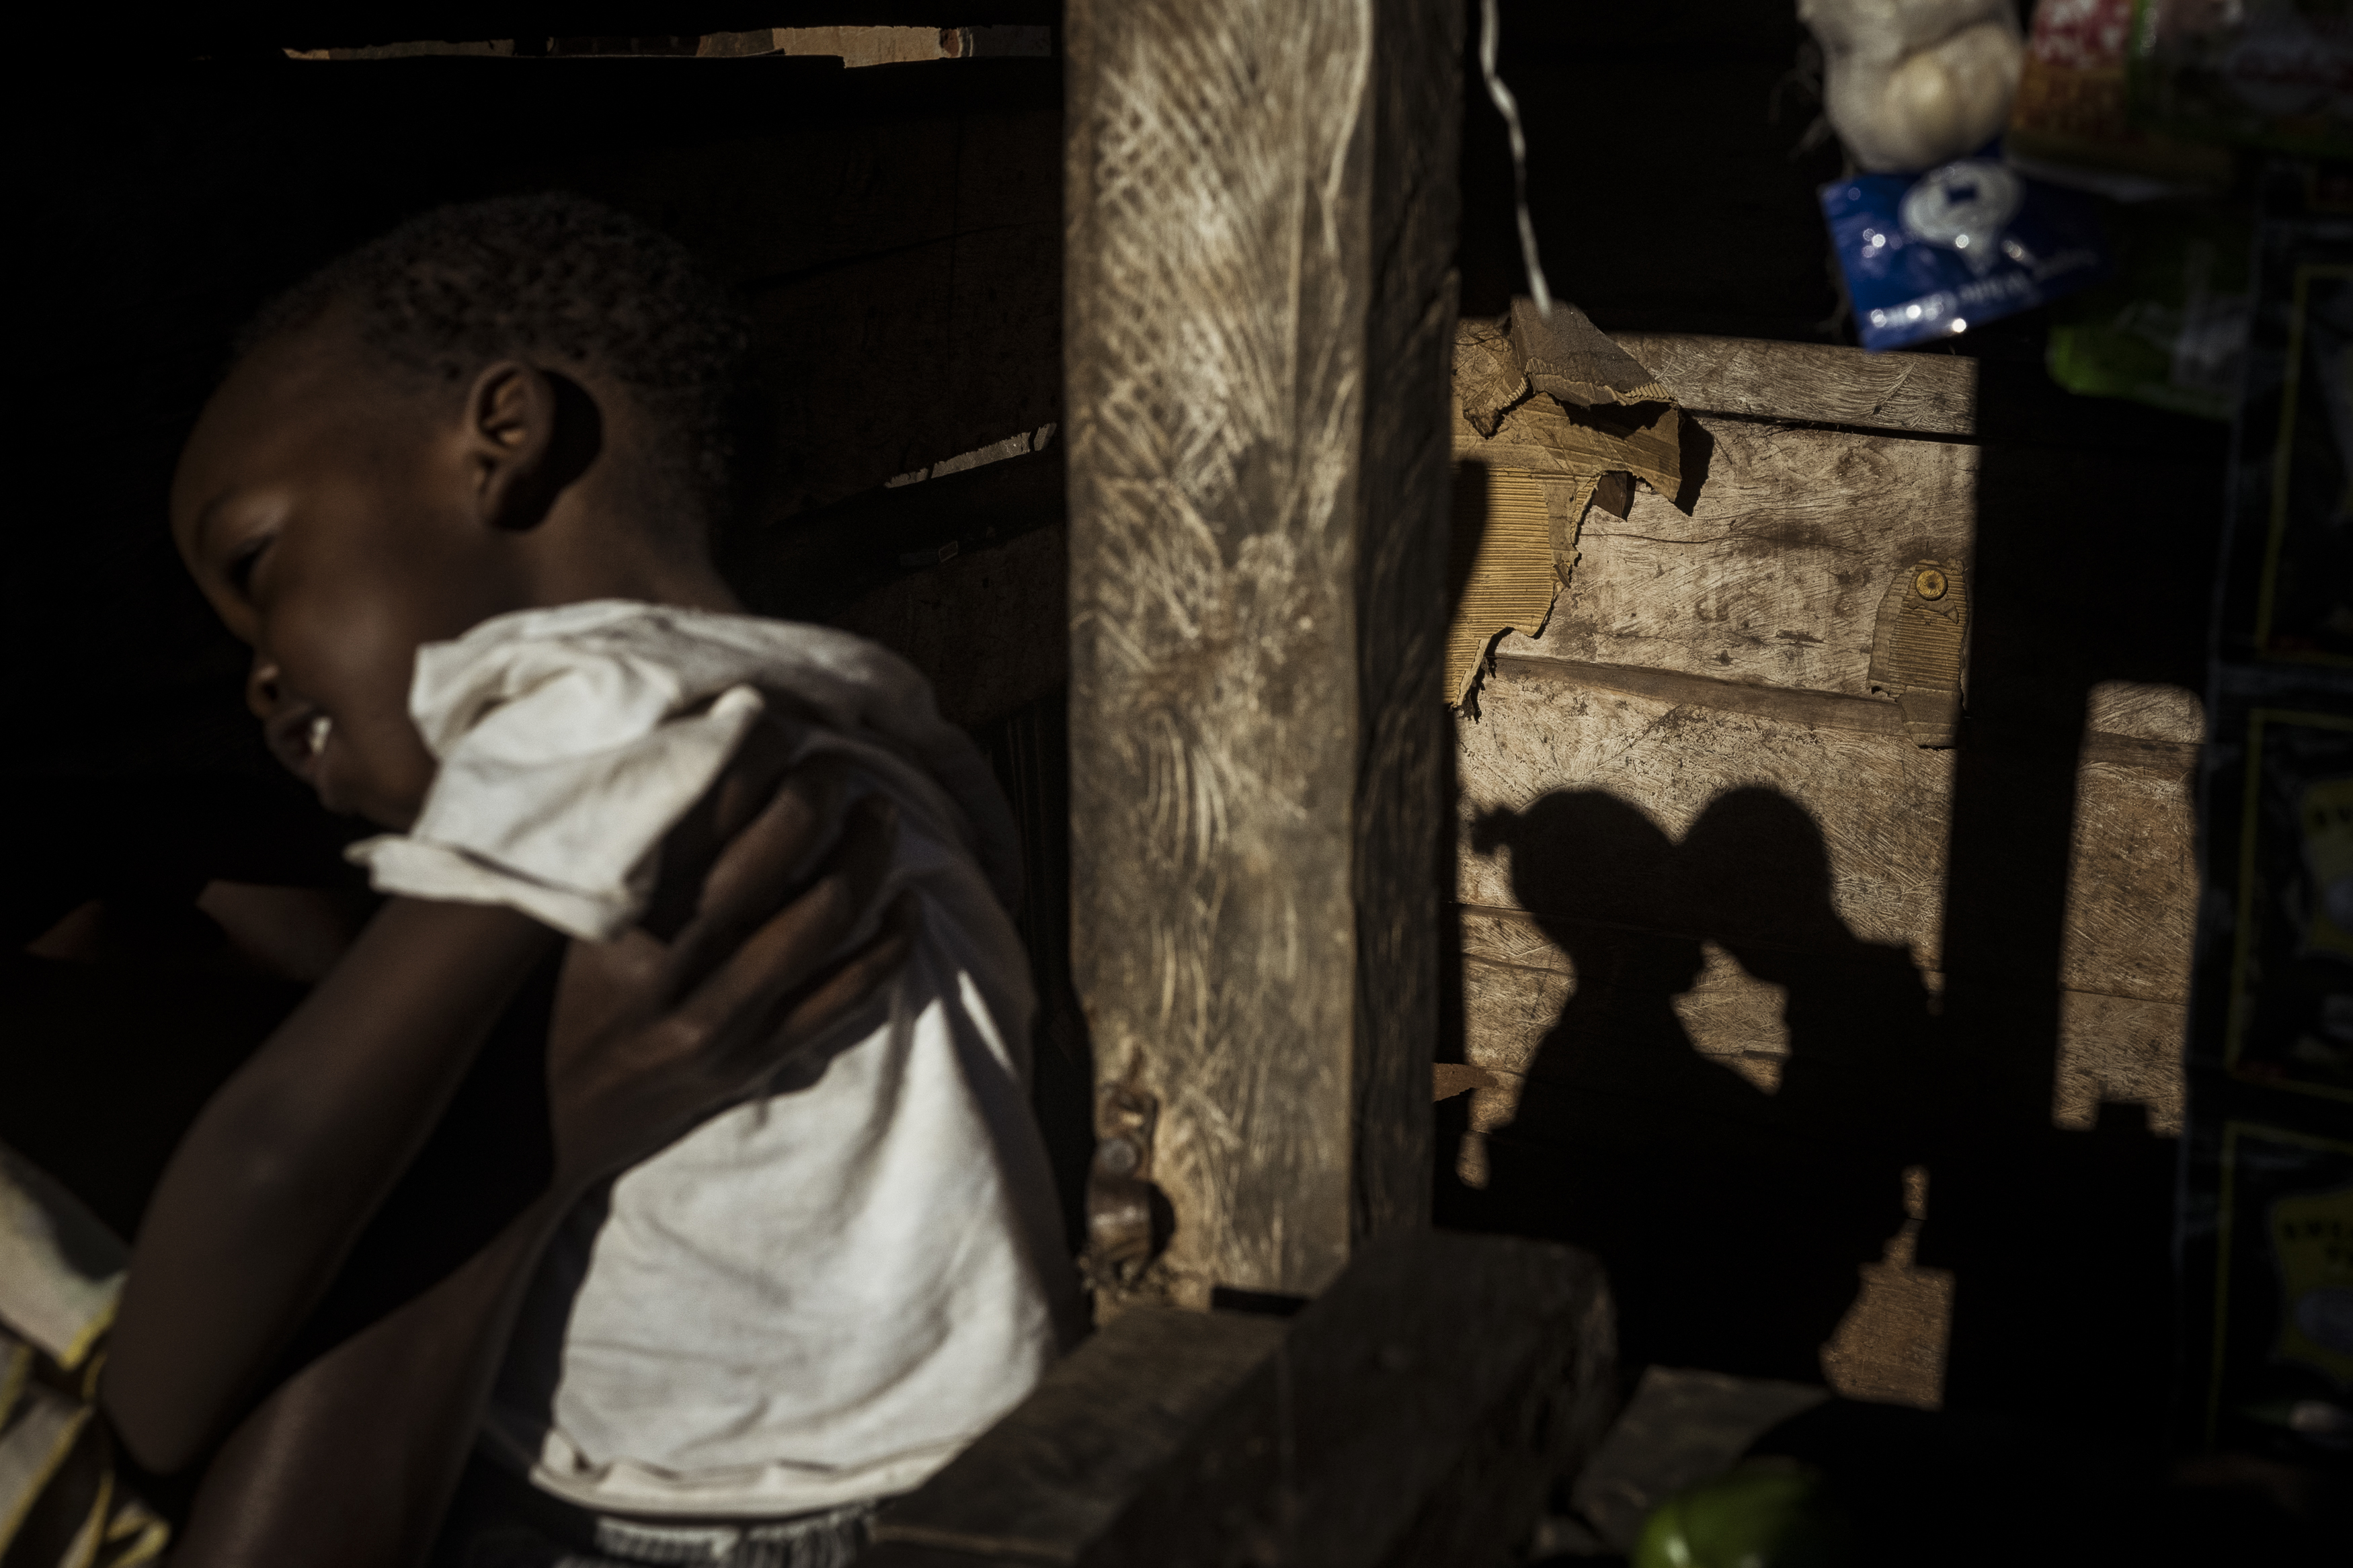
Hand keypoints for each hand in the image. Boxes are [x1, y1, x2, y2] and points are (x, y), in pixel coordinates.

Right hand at [543, 744, 914, 1188]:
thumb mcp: (524, 916)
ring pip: (826, 917)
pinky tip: (907, 907)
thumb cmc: (503, 1009)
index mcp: (609, 908)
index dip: (749, 742)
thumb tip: (632, 752)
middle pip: (780, 845)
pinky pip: (844, 998)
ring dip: (865, 854)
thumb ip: (575, 842)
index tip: (765, 716)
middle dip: (819, 788)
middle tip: (835, 763)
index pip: (703, 798)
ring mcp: (716, 1019)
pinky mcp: (744, 1065)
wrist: (506, 1144)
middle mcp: (670, 961)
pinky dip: (888, 946)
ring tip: (878, 816)